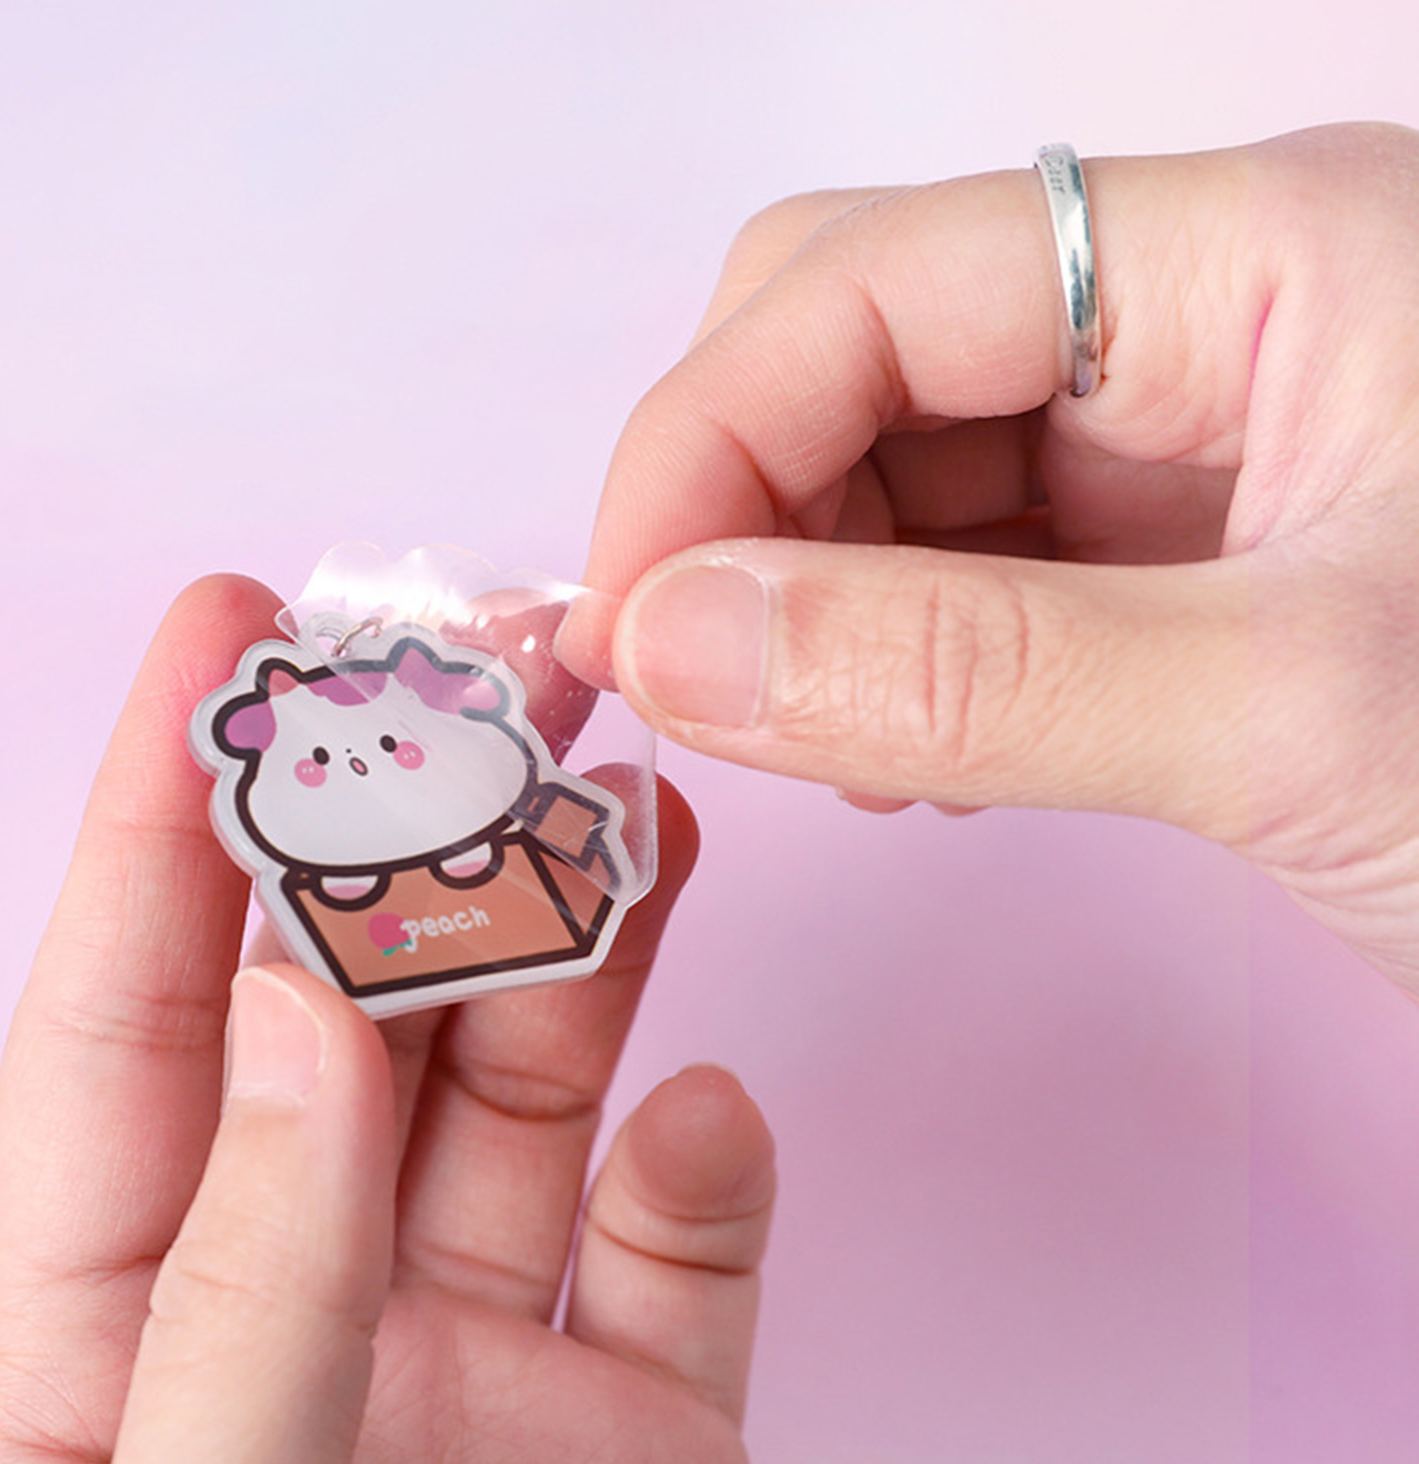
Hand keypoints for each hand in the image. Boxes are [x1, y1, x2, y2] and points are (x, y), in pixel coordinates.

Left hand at [0, 577, 773, 1463]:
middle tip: (486, 662)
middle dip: (418, 828)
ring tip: (629, 807)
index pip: (134, 1018)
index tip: (223, 630)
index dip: (169, 812)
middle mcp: (306, 1314)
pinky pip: (685, 1260)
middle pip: (365, 1017)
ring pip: (531, 1094)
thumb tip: (301, 1030)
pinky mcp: (642, 1439)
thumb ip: (242, 1310)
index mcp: (121, 1340)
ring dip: (580, 944)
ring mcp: (482, 1365)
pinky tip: (718, 1119)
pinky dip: (709, 1177)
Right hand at [585, 122, 1418, 992]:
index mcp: (1257, 254)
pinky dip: (889, 653)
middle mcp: (1207, 314)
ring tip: (833, 748)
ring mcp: (1190, 438)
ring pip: (891, 463)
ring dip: (806, 595)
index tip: (627, 630)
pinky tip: (913, 754)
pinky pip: (960, 564)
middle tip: (697, 686)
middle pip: (856, 339)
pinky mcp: (1180, 555)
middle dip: (740, 505)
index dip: (704, 442)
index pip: (869, 279)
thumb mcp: (1291, 718)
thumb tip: (671, 642)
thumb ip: (958, 672)